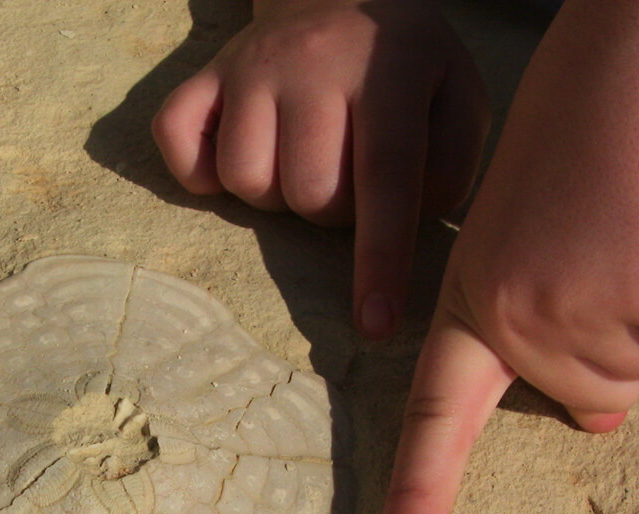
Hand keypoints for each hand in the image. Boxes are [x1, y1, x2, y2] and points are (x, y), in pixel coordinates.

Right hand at [151, 0, 487, 337]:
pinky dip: (201, 173)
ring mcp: (247, 68)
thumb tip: (403, 228)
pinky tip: (241, 150)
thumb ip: (451, 167)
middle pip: (308, 193)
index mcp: (389, 69)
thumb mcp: (458, 98)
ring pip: (246, 181)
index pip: (384, 175)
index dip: (379, 259)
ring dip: (274, 193)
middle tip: (345, 177)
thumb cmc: (404, 67)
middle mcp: (311, 62)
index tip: (376, 326)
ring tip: (298, 159)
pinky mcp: (201, 77)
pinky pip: (180, 149)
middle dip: (332, 211)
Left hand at [373, 0, 638, 513]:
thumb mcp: (540, 232)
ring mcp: (587, 317)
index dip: (416, 493)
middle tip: (628, 241)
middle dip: (625, 339)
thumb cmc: (592, 125)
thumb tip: (600, 420)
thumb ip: (549, 323)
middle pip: (596, 397)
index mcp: (476, 300)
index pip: (435, 416)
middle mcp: (519, 321)